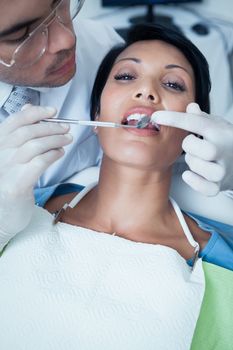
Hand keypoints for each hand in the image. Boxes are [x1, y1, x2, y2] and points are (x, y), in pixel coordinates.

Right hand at [0, 105, 71, 248]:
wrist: (3, 214)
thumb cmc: (10, 181)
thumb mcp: (11, 155)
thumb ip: (18, 132)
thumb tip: (28, 108)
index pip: (15, 121)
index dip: (36, 112)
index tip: (53, 111)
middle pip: (28, 132)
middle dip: (51, 127)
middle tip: (67, 128)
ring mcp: (6, 169)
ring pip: (35, 145)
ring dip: (56, 140)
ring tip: (67, 140)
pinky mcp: (16, 184)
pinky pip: (39, 162)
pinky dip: (53, 154)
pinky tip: (60, 153)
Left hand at [151, 103, 232, 195]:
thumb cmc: (229, 143)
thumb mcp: (219, 126)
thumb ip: (202, 118)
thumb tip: (190, 107)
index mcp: (219, 132)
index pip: (193, 121)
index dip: (172, 118)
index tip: (156, 117)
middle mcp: (222, 150)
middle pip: (193, 146)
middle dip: (188, 145)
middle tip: (193, 146)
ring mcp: (222, 169)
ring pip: (197, 166)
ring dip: (192, 163)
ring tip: (199, 160)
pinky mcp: (219, 185)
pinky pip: (203, 186)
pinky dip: (194, 181)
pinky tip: (194, 174)